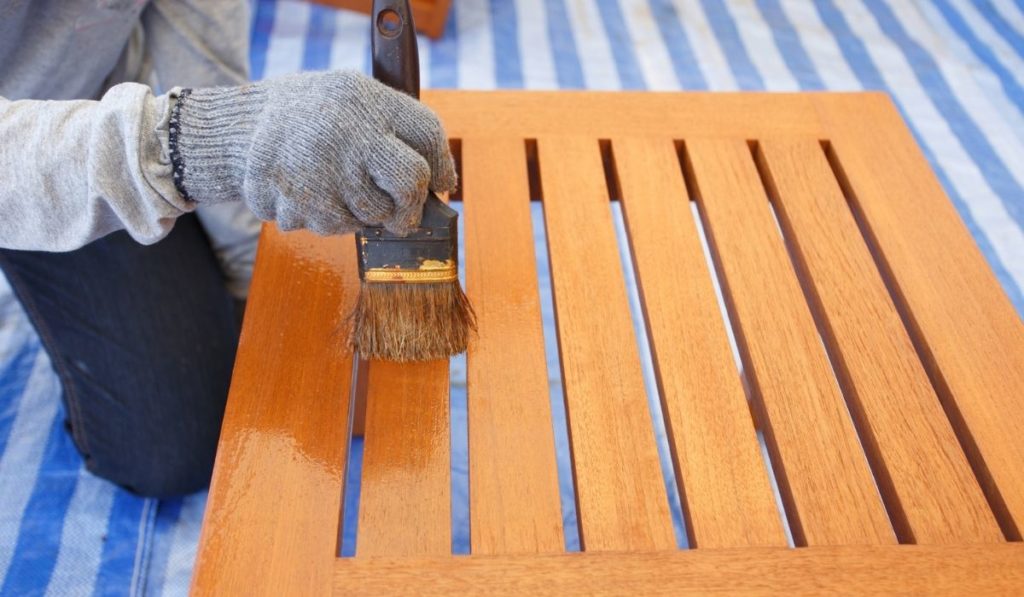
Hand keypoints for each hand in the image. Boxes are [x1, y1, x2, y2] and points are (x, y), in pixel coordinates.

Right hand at [169, 70, 457, 235]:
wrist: (243, 126)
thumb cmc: (320, 114)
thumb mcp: (363, 99)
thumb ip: (408, 132)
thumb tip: (446, 183)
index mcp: (365, 106)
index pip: (424, 145)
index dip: (436, 172)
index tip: (436, 186)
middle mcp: (344, 139)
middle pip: (405, 192)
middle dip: (406, 208)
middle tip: (398, 211)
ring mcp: (319, 176)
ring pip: (369, 218)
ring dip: (361, 212)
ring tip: (336, 182)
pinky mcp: (296, 207)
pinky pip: (334, 229)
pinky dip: (328, 218)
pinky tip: (311, 191)